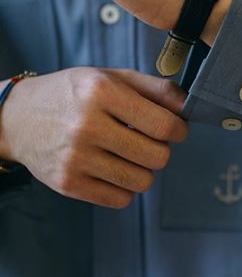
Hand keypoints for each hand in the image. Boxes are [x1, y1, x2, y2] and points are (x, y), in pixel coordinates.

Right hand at [0, 67, 188, 207]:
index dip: (179, 130)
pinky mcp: (68, 184)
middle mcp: (87, 125)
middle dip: (161, 150)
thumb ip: (154, 88)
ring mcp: (76, 158)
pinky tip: (112, 169)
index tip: (175, 130)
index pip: (165, 126)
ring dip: (144, 170)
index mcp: (101, 92)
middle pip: (158, 157)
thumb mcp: (109, 77)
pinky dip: (124, 188)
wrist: (15, 118)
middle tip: (146, 141)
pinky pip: (120, 199)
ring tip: (129, 155)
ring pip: (142, 181)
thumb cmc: (71, 94)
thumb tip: (188, 105)